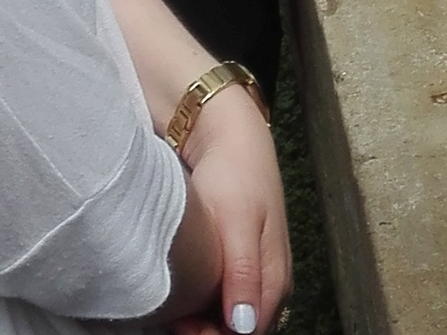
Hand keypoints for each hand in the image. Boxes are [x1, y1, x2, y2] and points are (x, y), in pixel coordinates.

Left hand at [177, 83, 290, 334]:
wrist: (225, 131)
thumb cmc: (235, 172)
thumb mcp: (239, 221)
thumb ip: (244, 273)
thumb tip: (247, 326)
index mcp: (276, 278)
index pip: (249, 334)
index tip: (183, 325)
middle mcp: (267, 282)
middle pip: (237, 330)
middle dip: (204, 328)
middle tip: (172, 313)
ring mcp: (250, 272)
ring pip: (225, 316)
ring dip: (198, 317)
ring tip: (170, 302)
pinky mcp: (232, 260)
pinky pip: (217, 297)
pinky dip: (197, 300)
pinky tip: (178, 289)